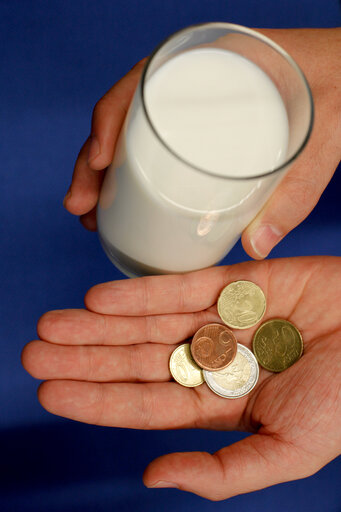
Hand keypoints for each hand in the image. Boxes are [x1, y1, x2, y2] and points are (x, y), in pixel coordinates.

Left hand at [22, 256, 340, 499]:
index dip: (96, 399)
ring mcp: (223, 320)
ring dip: (99, 323)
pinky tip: (101, 298)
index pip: (143, 403)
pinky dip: (141, 293)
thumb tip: (154, 477)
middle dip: (85, 357)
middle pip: (135, 359)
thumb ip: (224, 471)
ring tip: (53, 324)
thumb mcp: (291, 451)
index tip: (51, 392)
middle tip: (34, 351)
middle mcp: (213, 359)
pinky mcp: (238, 284)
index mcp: (219, 402)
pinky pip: (181, 287)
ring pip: (147, 322)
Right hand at [63, 28, 340, 257]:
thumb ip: (298, 190)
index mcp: (214, 62)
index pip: (142, 82)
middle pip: (125, 116)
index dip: (106, 119)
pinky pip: (155, 144)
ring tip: (90, 213)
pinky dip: (131, 171)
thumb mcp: (324, 137)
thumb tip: (255, 248)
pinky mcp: (203, 127)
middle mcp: (196, 81)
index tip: (95, 161)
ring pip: (134, 134)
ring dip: (104, 173)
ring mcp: (196, 105)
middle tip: (80, 205)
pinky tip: (122, 201)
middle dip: (92, 161)